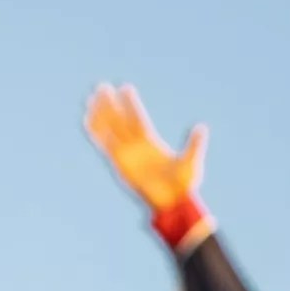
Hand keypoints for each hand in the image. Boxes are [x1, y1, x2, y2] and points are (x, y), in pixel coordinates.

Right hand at [83, 84, 206, 217]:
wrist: (172, 203)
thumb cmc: (183, 185)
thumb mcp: (191, 162)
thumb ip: (194, 145)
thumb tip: (202, 127)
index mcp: (151, 142)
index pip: (138, 118)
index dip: (131, 104)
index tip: (126, 88)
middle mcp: (136, 146)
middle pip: (121, 120)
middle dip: (112, 105)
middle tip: (102, 87)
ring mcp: (127, 154)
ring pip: (111, 130)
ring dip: (101, 115)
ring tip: (91, 99)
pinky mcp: (120, 164)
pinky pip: (105, 146)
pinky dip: (97, 133)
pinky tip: (87, 120)